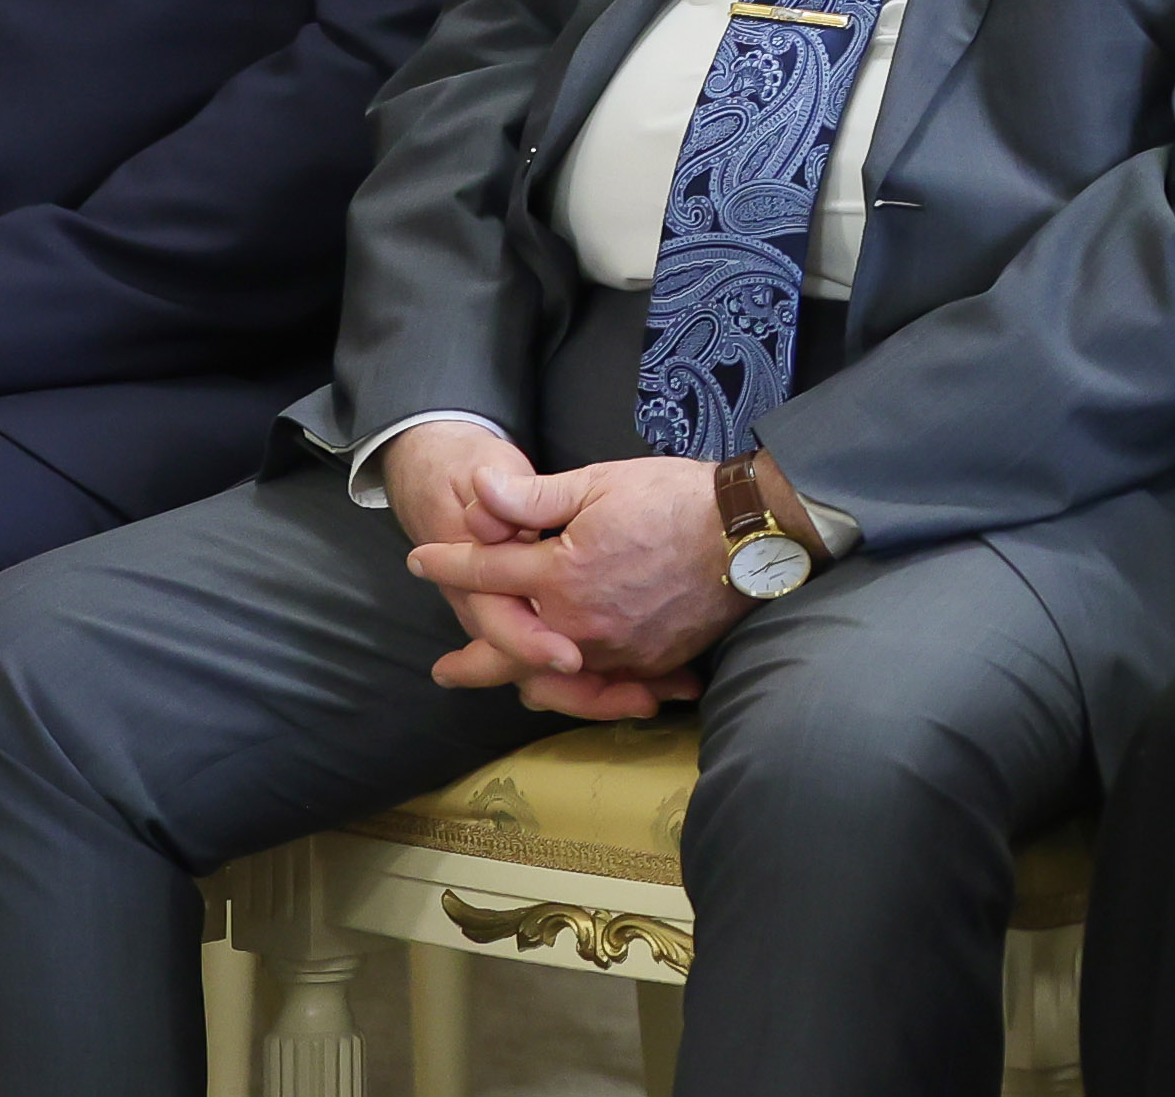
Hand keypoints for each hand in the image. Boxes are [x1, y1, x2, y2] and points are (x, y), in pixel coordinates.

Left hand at [406, 450, 754, 720]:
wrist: (750, 532)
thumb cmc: (676, 499)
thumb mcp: (602, 482)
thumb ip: (533, 495)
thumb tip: (476, 487)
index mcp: (559, 574)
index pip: (485, 572)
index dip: (449, 563)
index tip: (423, 561)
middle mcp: (577, 624)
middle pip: (505, 651)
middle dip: (470, 661)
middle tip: (444, 672)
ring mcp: (613, 650)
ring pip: (550, 681)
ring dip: (520, 684)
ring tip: (507, 686)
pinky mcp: (648, 664)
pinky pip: (601, 688)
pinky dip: (580, 691)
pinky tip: (573, 686)